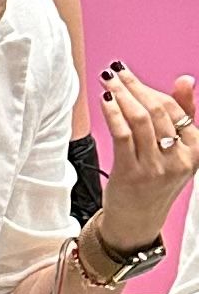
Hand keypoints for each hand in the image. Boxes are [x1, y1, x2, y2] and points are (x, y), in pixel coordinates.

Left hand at [97, 64, 198, 253]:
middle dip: (134, 86)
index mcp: (196, 151)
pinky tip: (105, 100)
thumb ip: (183, 116)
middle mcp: (180, 160)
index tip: (128, 73)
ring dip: (122, 94)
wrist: (137, 222)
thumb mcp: (176, 152)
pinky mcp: (133, 174)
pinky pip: (123, 135)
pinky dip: (114, 113)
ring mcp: (157, 168)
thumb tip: (186, 79)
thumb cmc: (154, 182)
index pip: (175, 109)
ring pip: (141, 119)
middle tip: (114, 72)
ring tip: (106, 81)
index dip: (149, 88)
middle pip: (157, 111)